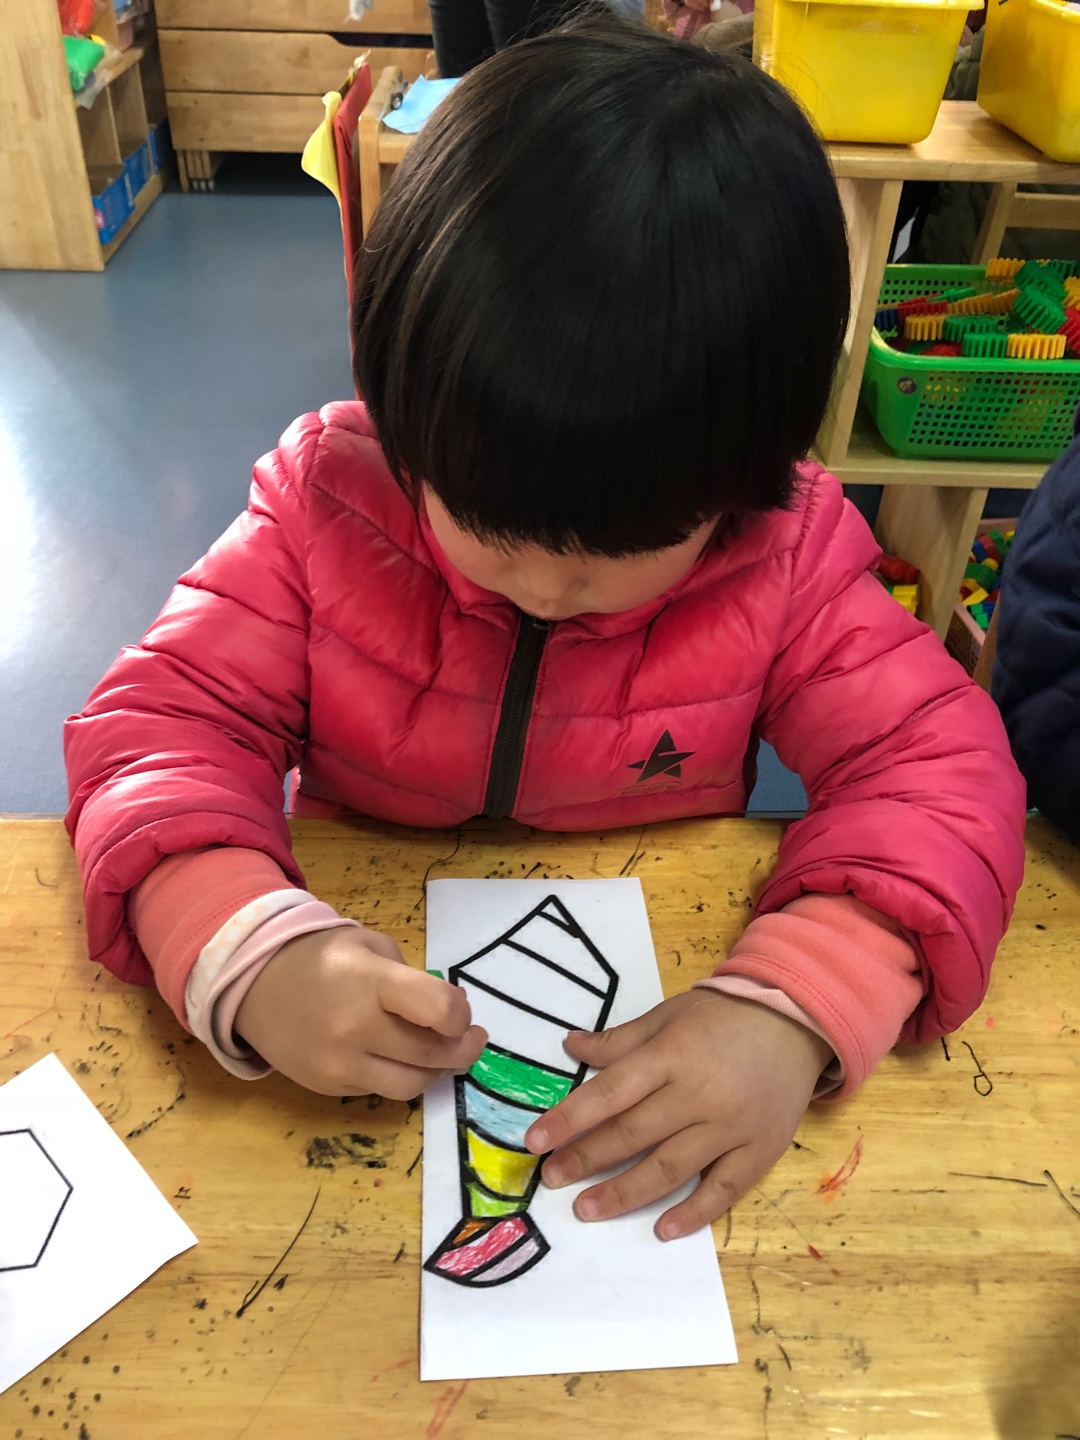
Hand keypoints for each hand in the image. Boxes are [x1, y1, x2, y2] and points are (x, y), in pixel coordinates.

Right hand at [234, 926, 486, 1097]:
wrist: (254, 984)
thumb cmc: (320, 957)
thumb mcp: (369, 945)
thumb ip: (411, 977)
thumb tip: (450, 1012)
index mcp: (371, 982)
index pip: (439, 1011)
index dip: (461, 1016)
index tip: (462, 1012)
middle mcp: (356, 1028)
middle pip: (431, 1054)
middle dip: (462, 1048)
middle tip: (472, 1038)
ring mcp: (339, 1064)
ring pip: (411, 1086)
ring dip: (436, 1071)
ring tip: (443, 1053)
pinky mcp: (327, 1087)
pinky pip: (379, 1091)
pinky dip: (398, 1076)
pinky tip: (399, 1057)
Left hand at [523, 990, 831, 1238]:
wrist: (795, 1020)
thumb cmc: (723, 1016)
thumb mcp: (668, 1016)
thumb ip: (620, 1040)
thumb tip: (570, 1047)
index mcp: (671, 1056)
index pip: (610, 1092)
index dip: (569, 1118)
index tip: (535, 1141)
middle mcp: (698, 1094)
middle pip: (633, 1134)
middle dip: (587, 1158)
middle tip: (551, 1178)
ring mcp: (730, 1126)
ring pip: (670, 1168)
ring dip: (624, 1193)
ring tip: (586, 1210)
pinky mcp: (759, 1150)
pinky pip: (722, 1189)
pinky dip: (693, 1213)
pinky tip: (662, 1229)